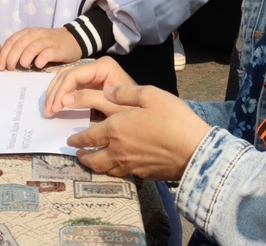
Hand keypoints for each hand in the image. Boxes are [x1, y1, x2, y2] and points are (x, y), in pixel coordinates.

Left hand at [0, 26, 81, 70]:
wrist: (72, 39)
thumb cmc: (48, 44)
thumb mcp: (32, 42)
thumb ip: (20, 48)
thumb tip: (4, 63)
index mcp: (27, 32)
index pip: (11, 41)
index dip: (3, 54)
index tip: (0, 66)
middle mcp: (36, 34)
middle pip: (19, 45)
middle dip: (11, 58)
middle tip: (10, 69)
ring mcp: (47, 41)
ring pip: (31, 48)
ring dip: (24, 59)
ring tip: (24, 67)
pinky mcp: (57, 49)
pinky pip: (46, 54)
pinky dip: (39, 60)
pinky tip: (37, 66)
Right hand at [44, 56, 133, 115]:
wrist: (145, 116)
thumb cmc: (132, 110)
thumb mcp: (111, 106)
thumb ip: (88, 99)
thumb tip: (63, 100)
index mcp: (103, 66)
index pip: (74, 75)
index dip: (61, 91)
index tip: (53, 108)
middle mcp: (96, 65)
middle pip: (67, 74)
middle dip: (55, 92)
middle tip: (48, 111)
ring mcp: (93, 73)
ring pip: (66, 79)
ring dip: (55, 94)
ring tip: (49, 110)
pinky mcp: (90, 82)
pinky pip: (71, 86)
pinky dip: (62, 96)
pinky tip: (56, 106)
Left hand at [66, 84, 209, 180]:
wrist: (195, 151)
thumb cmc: (173, 119)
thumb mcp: (150, 95)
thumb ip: (125, 92)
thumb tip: (107, 91)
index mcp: (116, 127)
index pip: (88, 135)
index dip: (77, 137)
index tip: (70, 138)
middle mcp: (118, 149)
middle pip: (93, 158)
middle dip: (82, 155)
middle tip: (76, 152)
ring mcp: (131, 164)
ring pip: (105, 169)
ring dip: (94, 165)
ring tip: (91, 161)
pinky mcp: (143, 173)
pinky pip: (121, 173)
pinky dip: (113, 170)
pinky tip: (117, 166)